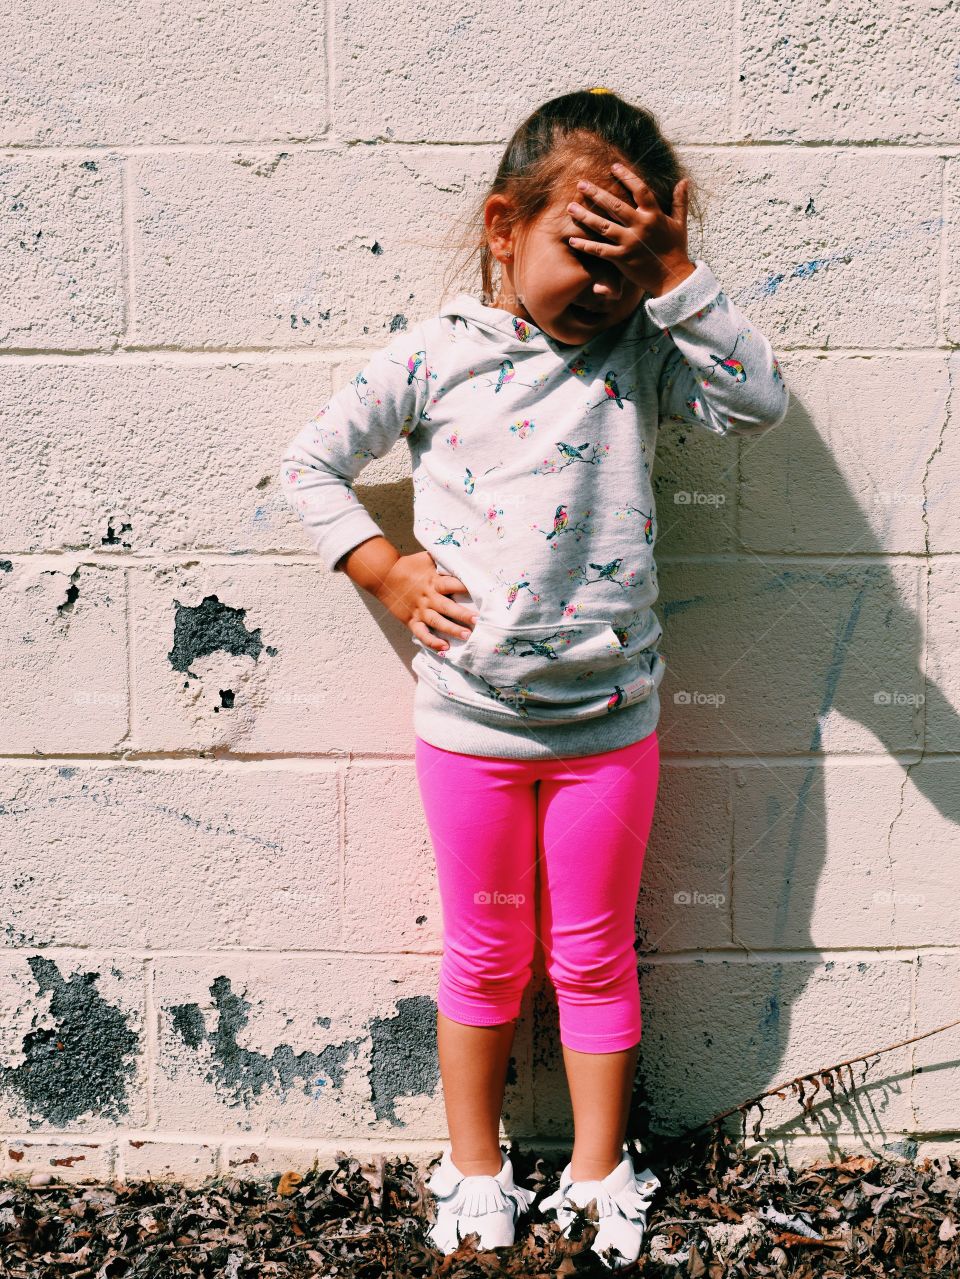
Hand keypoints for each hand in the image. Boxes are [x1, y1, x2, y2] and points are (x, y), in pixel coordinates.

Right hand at [374, 550, 477, 652]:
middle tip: (478, 620)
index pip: (453, 584)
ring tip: (466, 636)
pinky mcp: (411, 620)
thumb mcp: (427, 559)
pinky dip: (432, 642)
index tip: (483, 594)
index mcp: (434, 581)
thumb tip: (463, 555)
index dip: (467, 588)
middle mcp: (428, 597)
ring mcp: (420, 610)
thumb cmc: (409, 565)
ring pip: (437, 622)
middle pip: (448, 606)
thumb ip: (444, 560)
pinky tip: (444, 648)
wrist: (383, 575)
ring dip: (452, 629)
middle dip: (463, 614)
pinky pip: (422, 633)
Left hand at [566, 162, 695, 296]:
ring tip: (570, 207)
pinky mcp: (622, 258)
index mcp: (654, 214)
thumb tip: (684, 181)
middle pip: (615, 206)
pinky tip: (572, 239)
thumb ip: (679, 201)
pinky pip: (600, 250)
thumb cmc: (677, 249)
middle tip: (580, 184)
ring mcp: (630, 242)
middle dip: (596, 194)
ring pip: (603, 226)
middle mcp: (640, 226)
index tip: (613, 167)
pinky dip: (586, 245)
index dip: (627, 177)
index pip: (639, 190)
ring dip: (585, 217)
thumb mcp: (680, 223)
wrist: (674, 277)